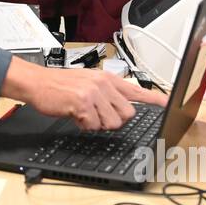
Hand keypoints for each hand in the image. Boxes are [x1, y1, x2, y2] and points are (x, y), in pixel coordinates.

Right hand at [1, 59, 165, 130]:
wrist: (37, 83)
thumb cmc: (60, 85)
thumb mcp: (88, 83)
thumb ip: (108, 93)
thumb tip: (123, 109)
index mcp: (108, 79)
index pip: (137, 90)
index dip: (154, 100)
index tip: (168, 104)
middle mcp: (104, 84)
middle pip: (127, 114)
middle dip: (114, 120)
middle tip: (96, 115)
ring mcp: (94, 93)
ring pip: (112, 123)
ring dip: (97, 124)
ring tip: (84, 114)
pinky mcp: (83, 104)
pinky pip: (93, 125)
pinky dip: (84, 125)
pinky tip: (75, 115)